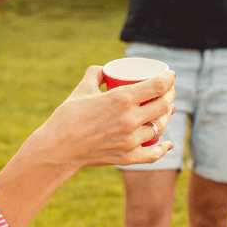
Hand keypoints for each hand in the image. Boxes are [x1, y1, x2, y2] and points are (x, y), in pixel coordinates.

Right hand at [37, 66, 174, 168]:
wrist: (57, 148)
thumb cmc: (68, 116)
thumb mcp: (82, 89)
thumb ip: (94, 74)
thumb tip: (104, 69)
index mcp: (121, 99)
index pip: (157, 85)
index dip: (168, 78)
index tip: (169, 75)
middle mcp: (130, 119)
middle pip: (163, 105)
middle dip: (170, 95)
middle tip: (167, 91)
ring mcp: (130, 140)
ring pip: (160, 126)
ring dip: (166, 117)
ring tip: (165, 110)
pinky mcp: (127, 157)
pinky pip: (153, 154)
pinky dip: (163, 148)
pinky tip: (168, 144)